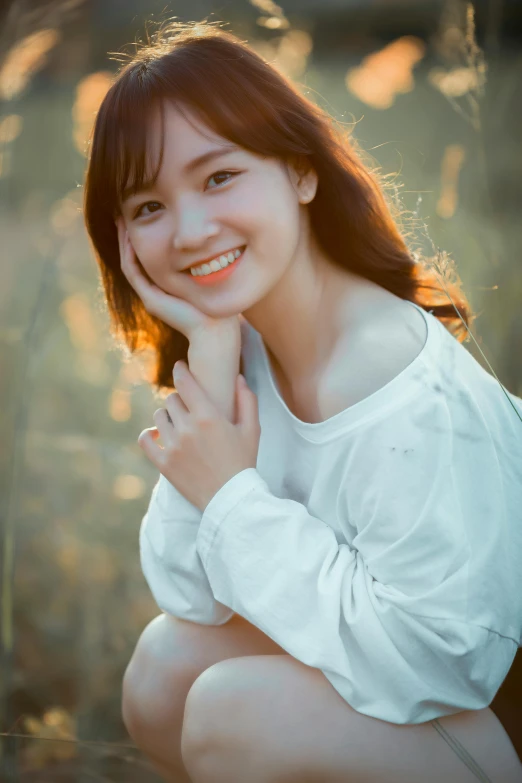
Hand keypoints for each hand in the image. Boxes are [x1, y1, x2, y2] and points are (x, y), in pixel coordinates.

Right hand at [116, 218, 240, 340]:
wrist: (215, 330)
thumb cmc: (218, 306)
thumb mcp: (208, 278)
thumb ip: (203, 263)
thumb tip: (212, 239)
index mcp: (165, 288)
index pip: (146, 260)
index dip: (140, 239)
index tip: (140, 219)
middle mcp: (154, 293)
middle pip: (133, 260)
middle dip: (127, 238)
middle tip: (123, 215)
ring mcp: (150, 297)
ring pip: (129, 265)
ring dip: (124, 242)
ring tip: (121, 221)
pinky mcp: (151, 300)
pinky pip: (133, 273)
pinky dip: (130, 255)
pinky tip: (130, 238)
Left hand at [138, 361, 260, 511]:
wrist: (231, 499)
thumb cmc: (244, 463)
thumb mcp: (252, 430)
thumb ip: (247, 401)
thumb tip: (239, 378)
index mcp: (208, 416)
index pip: (185, 383)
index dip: (180, 371)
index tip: (180, 367)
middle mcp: (187, 428)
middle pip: (172, 400)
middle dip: (180, 400)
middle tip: (189, 408)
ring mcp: (173, 446)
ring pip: (159, 417)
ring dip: (167, 416)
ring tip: (177, 424)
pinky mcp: (164, 463)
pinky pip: (145, 440)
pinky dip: (149, 435)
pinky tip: (157, 435)